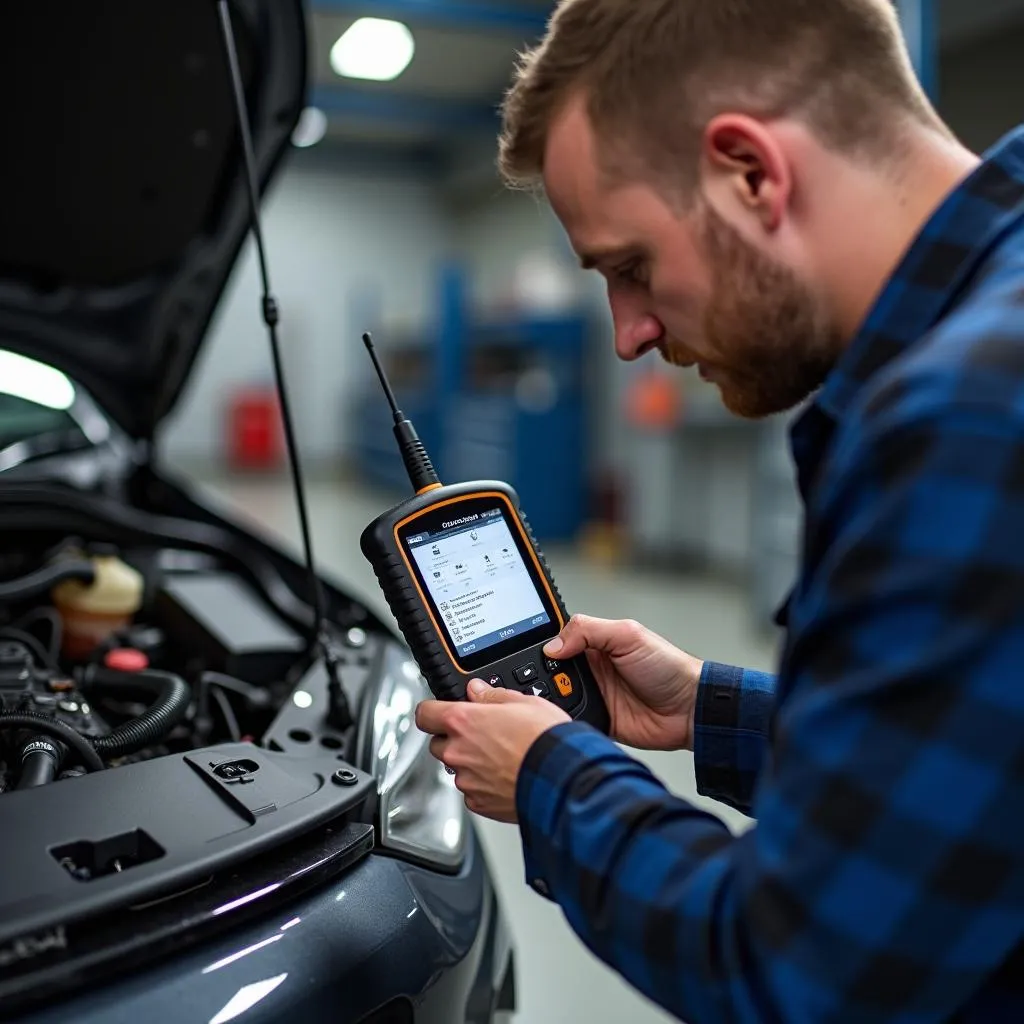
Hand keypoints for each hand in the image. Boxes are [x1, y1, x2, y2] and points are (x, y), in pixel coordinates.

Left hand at [415, 681, 569, 822]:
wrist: (562, 778)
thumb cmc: (546, 739)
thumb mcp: (524, 702)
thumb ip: (492, 695)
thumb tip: (477, 690)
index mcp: (463, 721)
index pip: (425, 714)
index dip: (432, 711)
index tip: (440, 712)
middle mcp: (458, 751)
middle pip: (438, 743)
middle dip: (454, 739)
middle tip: (482, 735)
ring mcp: (466, 780)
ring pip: (457, 769)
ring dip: (471, 763)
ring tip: (502, 758)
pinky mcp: (478, 803)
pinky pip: (472, 791)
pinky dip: (484, 785)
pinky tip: (506, 777)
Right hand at [544, 615, 702, 750]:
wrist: (689, 709)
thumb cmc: (669, 667)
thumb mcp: (629, 635)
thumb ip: (588, 630)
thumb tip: (552, 645)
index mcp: (595, 644)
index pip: (557, 641)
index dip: (543, 647)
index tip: (527, 653)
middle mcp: (591, 669)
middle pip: (550, 672)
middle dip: (541, 677)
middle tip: (538, 681)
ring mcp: (593, 695)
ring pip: (556, 698)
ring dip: (551, 700)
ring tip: (549, 700)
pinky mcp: (597, 720)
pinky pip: (571, 721)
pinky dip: (564, 720)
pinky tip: (558, 718)